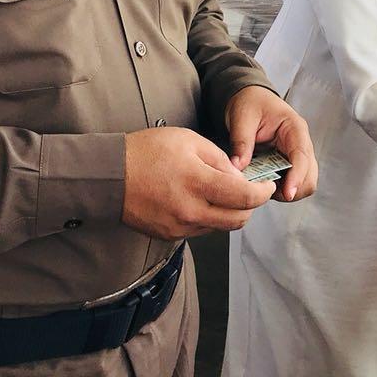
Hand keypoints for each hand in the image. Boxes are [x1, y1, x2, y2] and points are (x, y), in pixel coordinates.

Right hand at [122, 127, 274, 239]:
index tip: (267, 185)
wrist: (109, 176)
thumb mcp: (187, 140)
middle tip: (250, 191)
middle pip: (238, 220)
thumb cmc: (146, 151)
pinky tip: (199, 200)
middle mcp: (191, 211)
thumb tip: (239, 176)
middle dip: (250, 207)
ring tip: (221, 193)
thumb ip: (219, 158)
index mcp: (197, 183)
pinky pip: (200, 230)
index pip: (244, 198)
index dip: (262, 193)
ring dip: (229, 213)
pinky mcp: (170, 235)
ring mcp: (180, 227)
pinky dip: (208, 217)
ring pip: (220, 227)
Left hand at [224, 85, 317, 202]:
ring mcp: (298, 156)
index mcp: (294, 128)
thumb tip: (238, 167)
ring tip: (261, 187)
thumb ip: (241, 142)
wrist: (250, 100)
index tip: (287, 194)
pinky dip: (279, 190)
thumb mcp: (242, 117)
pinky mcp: (290, 165)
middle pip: (309, 177)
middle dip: (291, 189)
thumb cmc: (250, 103)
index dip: (297, 177)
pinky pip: (292, 184)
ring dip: (285, 191)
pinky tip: (262, 184)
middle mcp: (301, 144)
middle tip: (264, 191)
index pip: (302, 156)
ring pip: (303, 184)